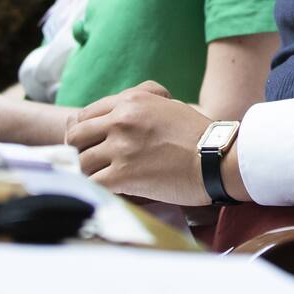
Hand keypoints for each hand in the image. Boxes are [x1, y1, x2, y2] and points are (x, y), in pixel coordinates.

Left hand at [64, 81, 215, 203]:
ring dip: (87, 173)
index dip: (82, 131)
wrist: (218, 159)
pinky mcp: (124, 175)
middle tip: (89, 163)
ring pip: (80, 161)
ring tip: (99, 180)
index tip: (89, 144)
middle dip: (78, 151)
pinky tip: (102, 193)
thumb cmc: (198, 135)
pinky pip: (91, 183)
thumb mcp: (169, 105)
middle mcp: (121, 120)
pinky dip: (93, 190)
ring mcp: (121, 148)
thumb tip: (121, 107)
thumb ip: (142, 101)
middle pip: (75, 136)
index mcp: (131, 101)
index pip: (85, 114)